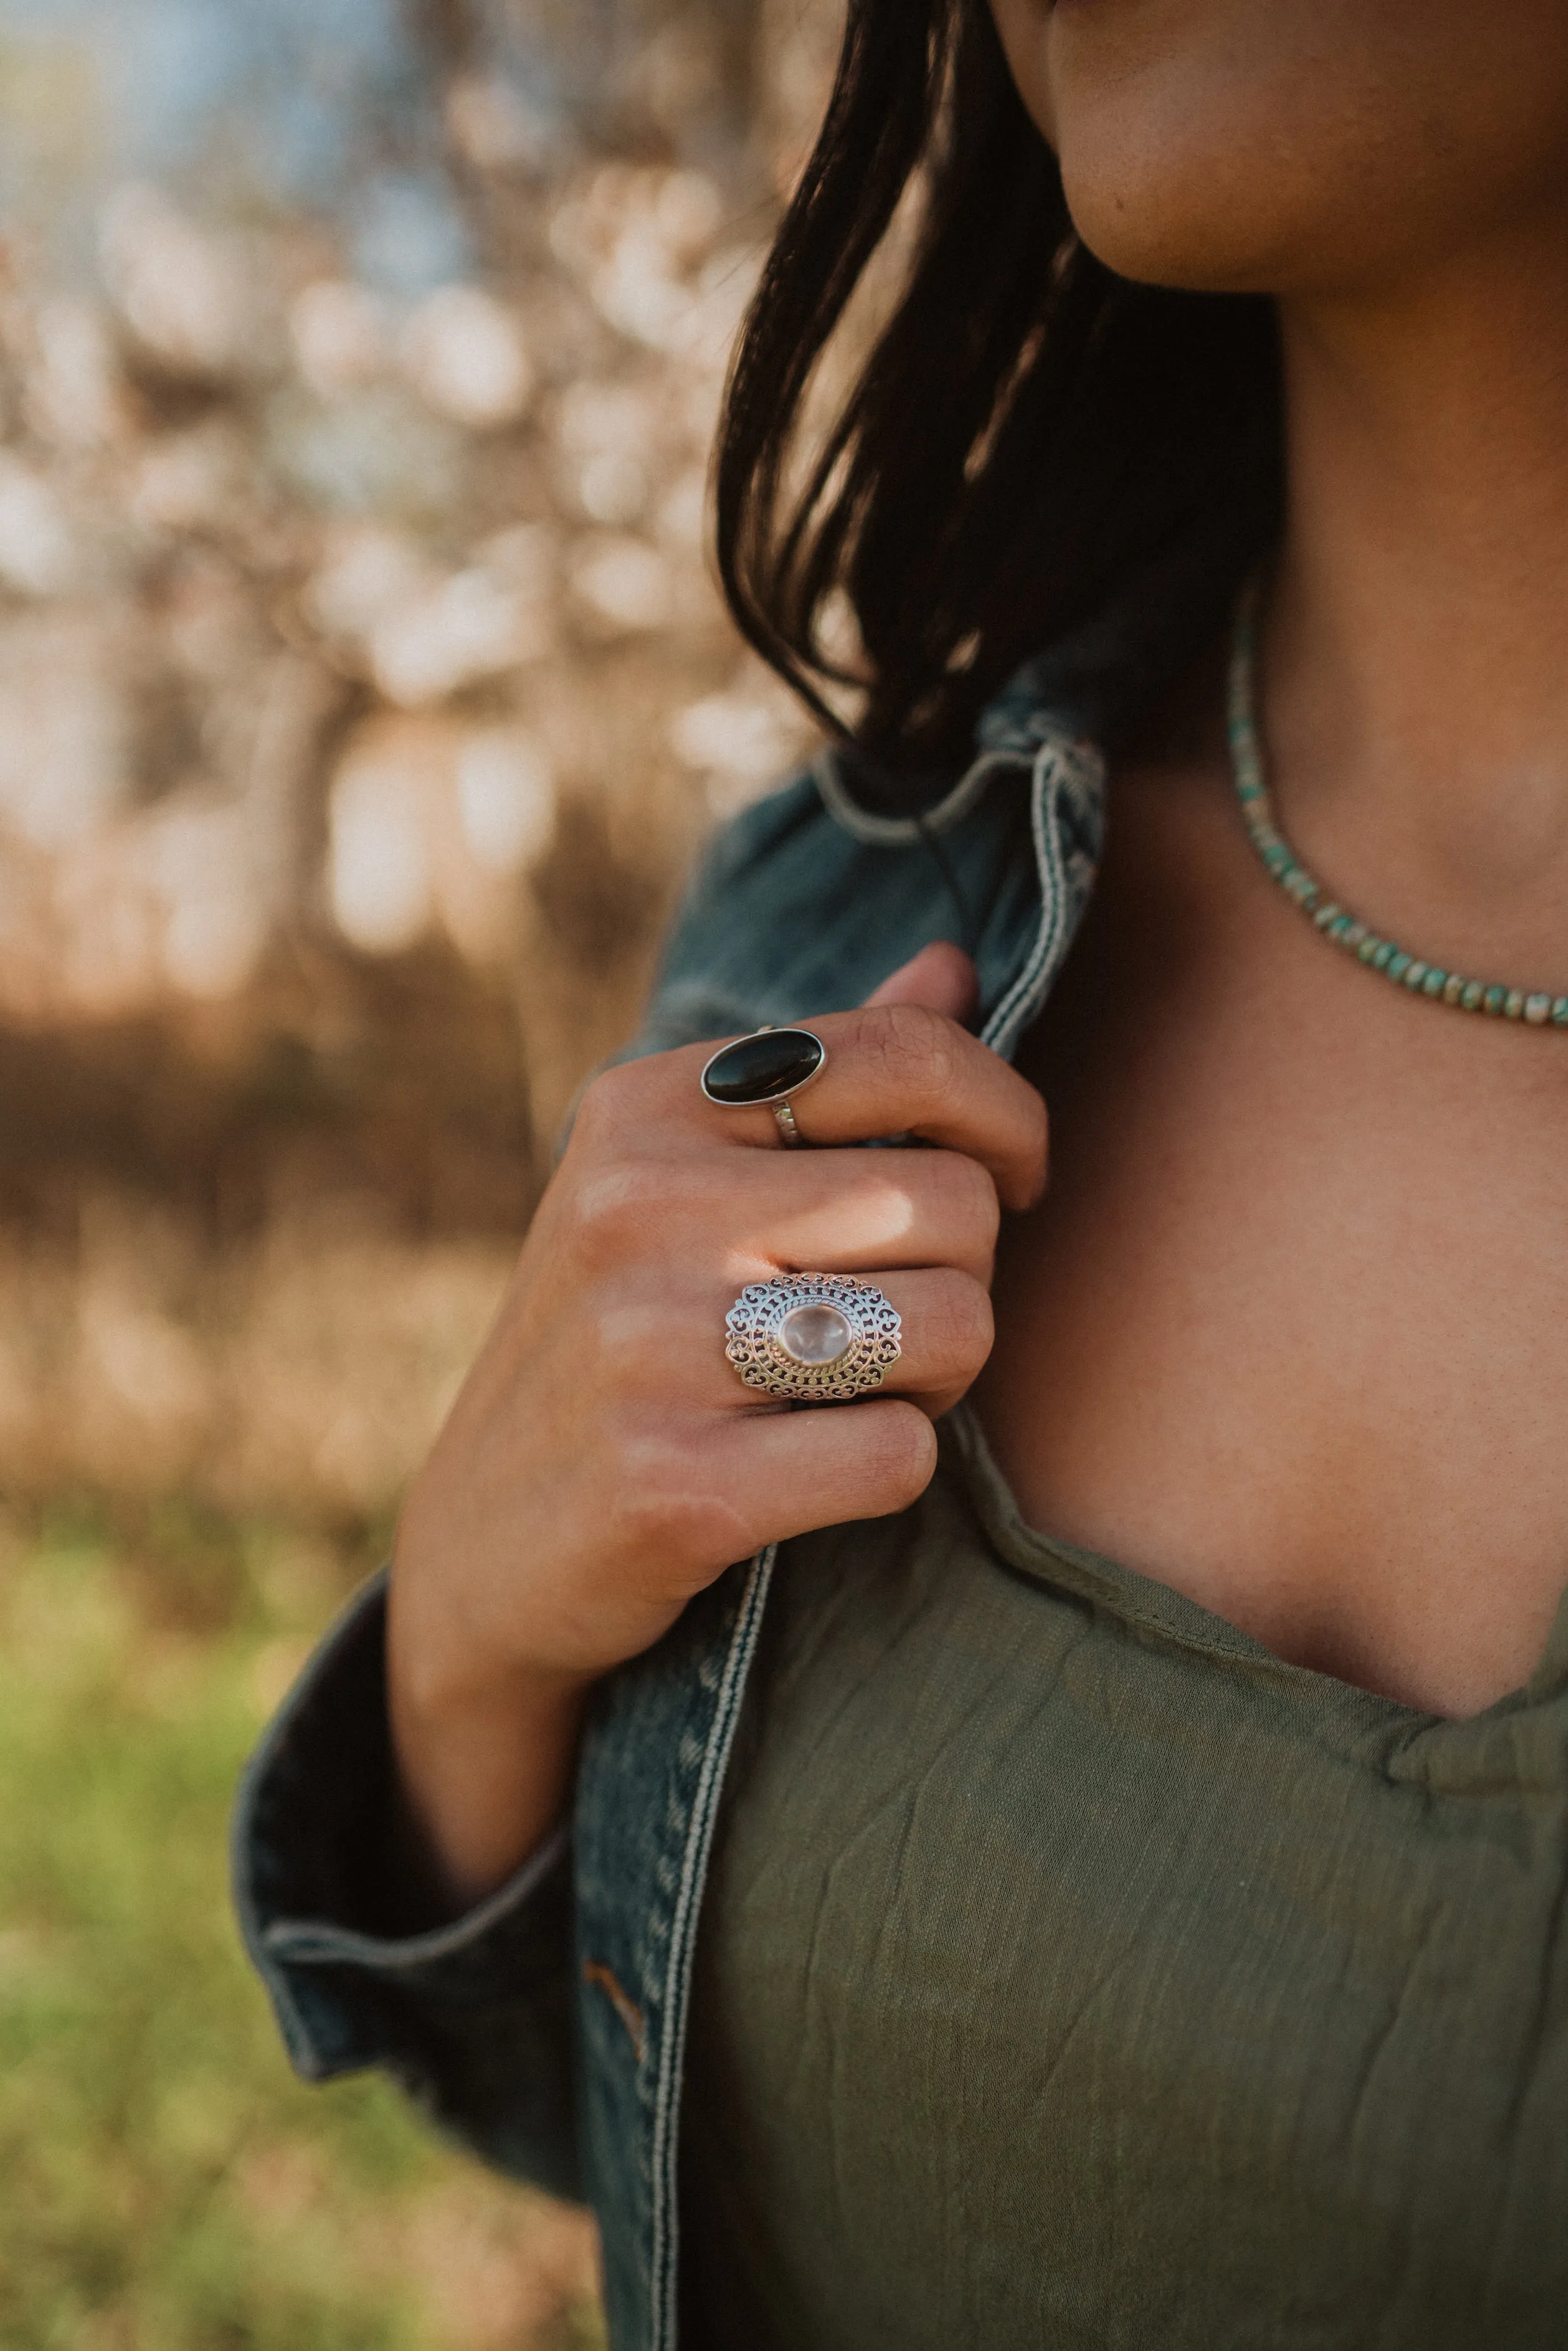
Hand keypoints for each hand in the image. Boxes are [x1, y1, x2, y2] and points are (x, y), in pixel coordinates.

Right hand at [387, 943, 1045, 1901]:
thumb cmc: (618, 1348)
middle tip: (897, 1324)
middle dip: (966, 1274)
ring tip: (851, 1393)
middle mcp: (637, 1208)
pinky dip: (890, 1471)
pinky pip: (901, 1454)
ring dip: (938, 1378)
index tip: (1012, 1177)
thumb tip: (952, 964)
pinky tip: (811, 1475)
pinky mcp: (676, 1487)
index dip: (1006, 1117)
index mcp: (642, 1110)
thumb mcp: (678, 1184)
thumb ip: (821, 1078)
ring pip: (953, 1325)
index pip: (902, 1054)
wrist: (479, 1554)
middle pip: (953, 1203)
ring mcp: (649, 1348)